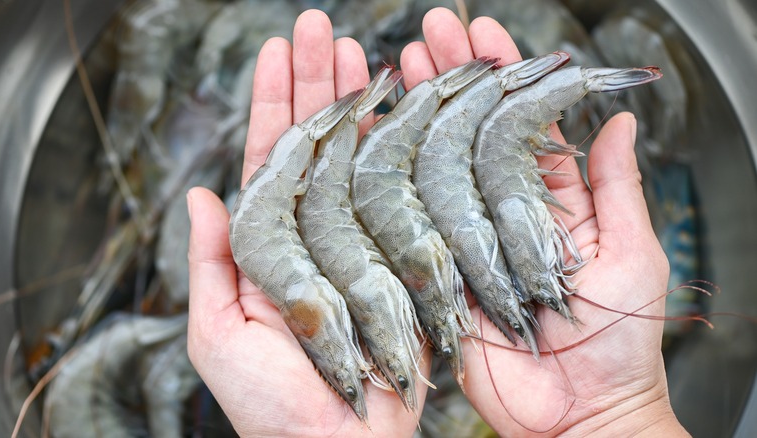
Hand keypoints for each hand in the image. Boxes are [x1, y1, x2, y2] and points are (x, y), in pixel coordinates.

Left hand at [186, 9, 429, 436]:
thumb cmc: (271, 404)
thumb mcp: (216, 336)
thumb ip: (208, 266)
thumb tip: (198, 197)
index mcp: (269, 242)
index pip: (268, 157)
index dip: (270, 102)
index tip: (275, 50)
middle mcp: (315, 230)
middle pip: (315, 142)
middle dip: (317, 83)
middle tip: (322, 27)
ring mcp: (360, 238)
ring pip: (360, 157)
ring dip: (361, 104)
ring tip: (364, 51)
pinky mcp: (401, 256)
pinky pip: (402, 196)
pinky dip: (405, 153)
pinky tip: (408, 113)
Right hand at [399, 8, 684, 436]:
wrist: (578, 414)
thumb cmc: (617, 342)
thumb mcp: (632, 253)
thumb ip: (616, 186)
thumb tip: (622, 118)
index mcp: (546, 202)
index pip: (517, 124)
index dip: (502, 79)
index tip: (487, 34)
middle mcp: (497, 212)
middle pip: (467, 134)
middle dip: (451, 80)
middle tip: (433, 31)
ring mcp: (462, 239)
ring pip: (432, 165)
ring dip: (416, 114)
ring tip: (399, 65)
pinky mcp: (433, 272)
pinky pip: (406, 220)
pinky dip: (389, 178)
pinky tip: (372, 137)